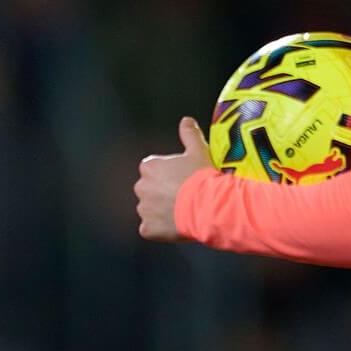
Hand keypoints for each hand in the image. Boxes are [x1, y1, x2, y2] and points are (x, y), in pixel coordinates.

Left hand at [135, 117, 212, 241]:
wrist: (209, 206)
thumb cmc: (203, 177)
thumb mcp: (199, 150)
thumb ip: (189, 134)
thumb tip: (186, 120)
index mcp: (149, 167)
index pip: (153, 170)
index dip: (169, 175)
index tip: (182, 180)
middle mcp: (141, 187)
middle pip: (149, 190)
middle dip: (162, 193)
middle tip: (184, 197)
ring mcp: (143, 209)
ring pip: (150, 210)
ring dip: (161, 211)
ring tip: (183, 212)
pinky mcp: (148, 229)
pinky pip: (150, 229)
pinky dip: (160, 230)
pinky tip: (176, 226)